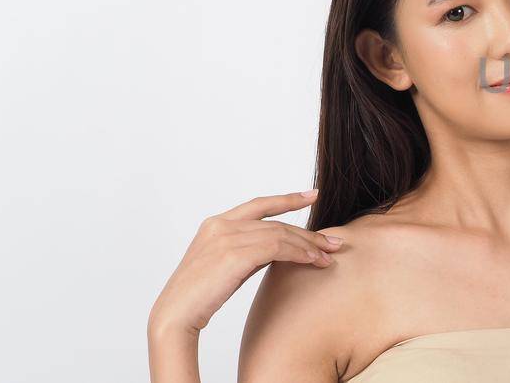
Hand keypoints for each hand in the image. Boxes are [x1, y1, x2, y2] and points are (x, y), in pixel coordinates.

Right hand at [148, 190, 341, 338]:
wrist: (176, 315)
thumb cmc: (200, 296)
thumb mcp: (225, 266)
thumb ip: (248, 251)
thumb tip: (280, 249)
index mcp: (215, 223)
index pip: (258, 205)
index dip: (288, 199)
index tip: (313, 195)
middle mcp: (220, 225)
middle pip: (275, 222)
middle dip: (308, 233)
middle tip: (333, 242)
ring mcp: (226, 237)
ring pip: (280, 234)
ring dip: (308, 246)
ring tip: (328, 257)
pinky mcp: (234, 254)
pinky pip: (277, 248)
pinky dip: (298, 253)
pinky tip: (312, 261)